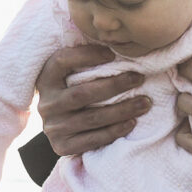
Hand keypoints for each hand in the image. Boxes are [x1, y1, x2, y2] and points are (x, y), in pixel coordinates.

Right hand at [36, 44, 150, 155]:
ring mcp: (53, 127)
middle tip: (138, 79)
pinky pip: (92, 140)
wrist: (60, 128)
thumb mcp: (70, 75)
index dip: (86, 55)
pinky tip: (131, 122)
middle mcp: (47, 104)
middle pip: (82, 94)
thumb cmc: (74, 92)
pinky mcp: (62, 146)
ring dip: (122, 110)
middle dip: (114, 86)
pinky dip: (114, 131)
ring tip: (144, 102)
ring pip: (92, 118)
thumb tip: (117, 44)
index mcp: (46, 79)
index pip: (62, 61)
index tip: (112, 54)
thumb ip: (85, 62)